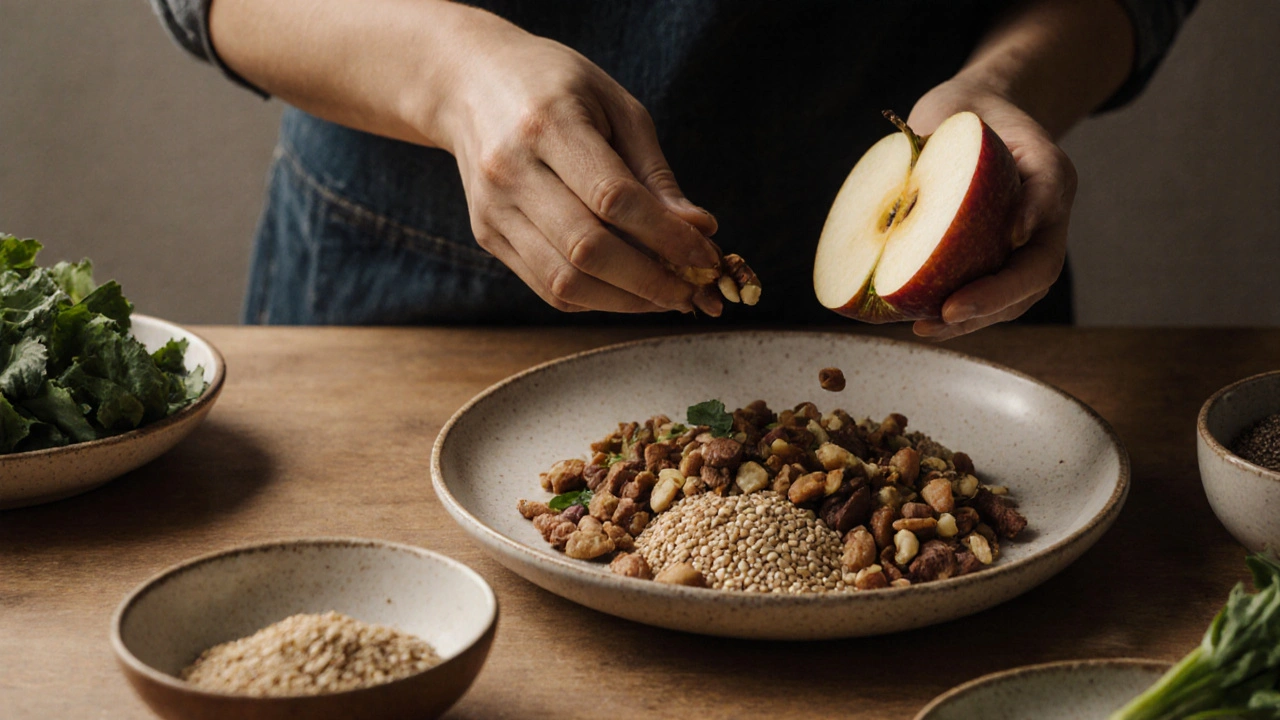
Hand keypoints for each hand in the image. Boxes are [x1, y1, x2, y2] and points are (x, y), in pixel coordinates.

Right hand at [432, 13, 722, 314]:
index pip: (613, 198)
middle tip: (695, 288)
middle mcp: (511, 171)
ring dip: (626, 300)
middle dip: (652, 280)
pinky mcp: (487, 236)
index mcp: (546, 124)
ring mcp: (493, 209)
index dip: (667, 235)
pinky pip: (546, 287)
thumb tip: (700, 230)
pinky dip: (596, 299)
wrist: (467, 82)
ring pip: (564, 282)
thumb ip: (655, 173)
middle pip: (587, 249)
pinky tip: (629, 290)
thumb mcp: (615, 106)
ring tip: (669, 296)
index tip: (707, 252)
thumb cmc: (556, 86)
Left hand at [905, 76, 1077, 339]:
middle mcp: (1038, 226)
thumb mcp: (980, 119)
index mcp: (1049, 191)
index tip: (965, 295)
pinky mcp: (985, 258)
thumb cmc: (969, 115)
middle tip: (944, 316)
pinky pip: (974, 292)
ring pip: (1006, 301)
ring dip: (967, 321)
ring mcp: (1015, 246)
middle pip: (1026, 286)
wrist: (963, 115)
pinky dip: (949, 313)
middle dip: (987, 307)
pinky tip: (914, 320)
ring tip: (925, 328)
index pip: (1041, 251)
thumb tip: (1014, 232)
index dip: (1009, 280)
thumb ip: (991, 154)